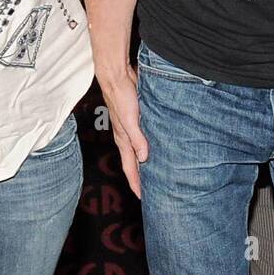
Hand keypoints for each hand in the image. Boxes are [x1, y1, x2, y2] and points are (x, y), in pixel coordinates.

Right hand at [96, 65, 147, 198]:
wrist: (116, 77)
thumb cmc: (121, 97)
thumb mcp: (130, 119)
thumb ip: (137, 138)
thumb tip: (144, 158)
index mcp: (123, 140)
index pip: (130, 167)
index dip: (136, 183)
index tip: (143, 198)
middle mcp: (126, 137)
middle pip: (133, 163)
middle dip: (140, 178)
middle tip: (151, 191)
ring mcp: (130, 128)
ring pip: (138, 151)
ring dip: (144, 163)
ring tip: (156, 173)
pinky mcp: (136, 119)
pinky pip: (142, 139)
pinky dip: (148, 147)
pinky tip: (157, 147)